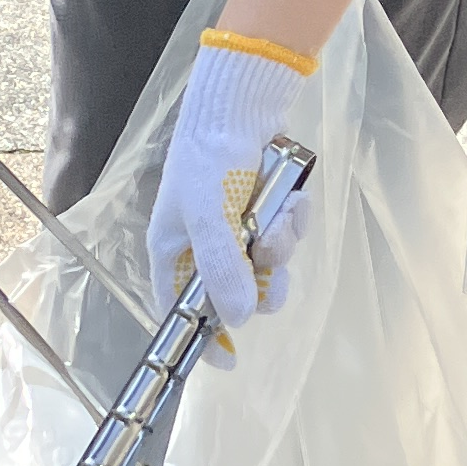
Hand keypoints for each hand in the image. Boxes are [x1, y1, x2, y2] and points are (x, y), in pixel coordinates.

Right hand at [149, 32, 317, 342]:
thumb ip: (222, 269)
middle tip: (270, 267)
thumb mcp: (209, 217)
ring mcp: (236, 229)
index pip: (180, 309)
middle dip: (261, 281)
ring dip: (282, 244)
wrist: (241, 105)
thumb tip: (240, 320)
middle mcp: (204, 246)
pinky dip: (294, 221)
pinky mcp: (265, 212)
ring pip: (269, 265)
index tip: (229, 361)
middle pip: (237, 293)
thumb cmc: (209, 159)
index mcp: (172, 251)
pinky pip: (287, 235)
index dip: (202, 336)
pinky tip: (292, 198)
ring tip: (281, 213)